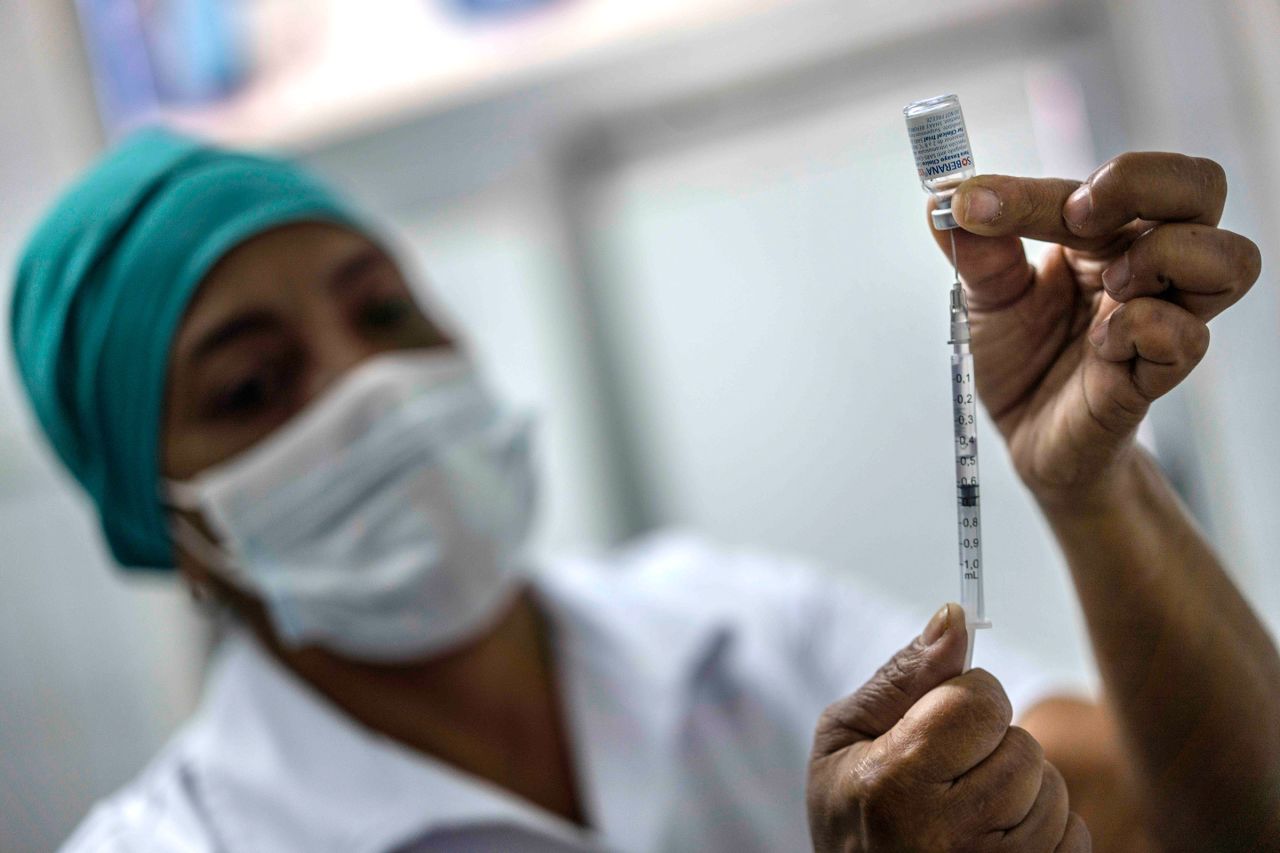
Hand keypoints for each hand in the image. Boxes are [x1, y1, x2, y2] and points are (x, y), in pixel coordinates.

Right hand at [807, 603, 1089, 851]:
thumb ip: (903, 676)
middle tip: (948, 776)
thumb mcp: (845, 736)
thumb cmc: (851, 813)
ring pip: (1052, 789)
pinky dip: (1043, 830)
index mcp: (894, 783)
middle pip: (1022, 747)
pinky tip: (995, 839)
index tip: (938, 723)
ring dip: (1019, 790)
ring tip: (968, 810)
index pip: (980, 702)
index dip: (964, 700)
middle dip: (992, 748)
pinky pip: (1074, 836)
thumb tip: (955, 617)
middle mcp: (949, 835)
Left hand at [933, 153, 1259, 506]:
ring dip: (1163, 255)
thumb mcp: (984, 298)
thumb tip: (941, 201)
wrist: (1028, 438)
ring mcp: (1162, 318)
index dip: (1034, 189)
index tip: (971, 203)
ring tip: (1107, 284)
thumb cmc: (1022, 359)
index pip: (1106, 181)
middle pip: (1202, 187)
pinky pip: (1187, 338)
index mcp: (1107, 235)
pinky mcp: (1158, 375)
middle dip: (1146, 181)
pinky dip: (1143, 329)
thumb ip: (974, 249)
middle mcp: (1148, 266)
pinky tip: (1100, 347)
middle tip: (1078, 216)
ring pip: (1230, 260)